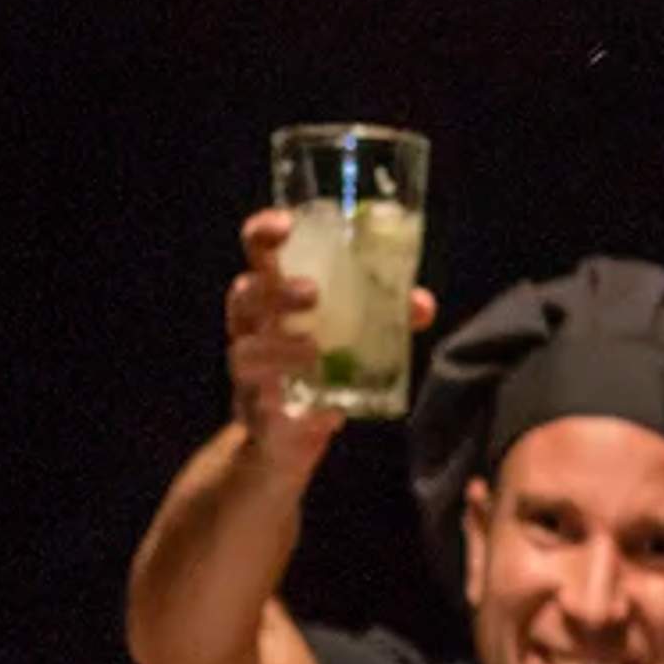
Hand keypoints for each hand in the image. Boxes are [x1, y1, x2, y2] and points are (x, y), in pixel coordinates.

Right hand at [226, 208, 437, 480]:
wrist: (283, 438)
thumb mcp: (352, 335)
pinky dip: (287, 399)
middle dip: (276, 290)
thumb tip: (419, 303)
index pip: (258, 251)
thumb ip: (383, 314)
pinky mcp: (255, 410)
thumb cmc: (315, 369)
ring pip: (245, 348)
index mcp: (272, 294)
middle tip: (312, 293)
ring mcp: (248, 369)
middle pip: (244, 293)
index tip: (286, 225)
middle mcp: (252, 327)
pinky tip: (316, 402)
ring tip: (313, 348)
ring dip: (278, 346)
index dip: (265, 232)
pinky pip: (259, 399)